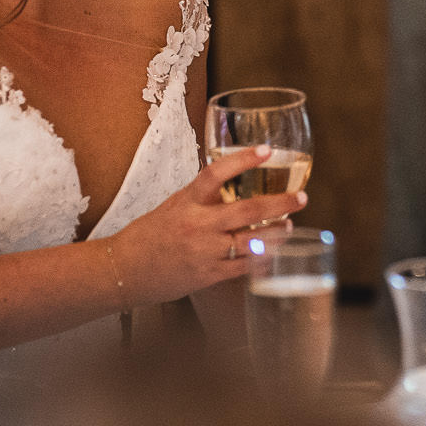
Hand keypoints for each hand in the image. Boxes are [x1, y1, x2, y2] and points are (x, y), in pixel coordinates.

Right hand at [109, 148, 306, 307]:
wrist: (124, 270)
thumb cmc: (149, 235)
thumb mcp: (174, 205)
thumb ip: (203, 197)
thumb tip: (233, 184)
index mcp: (187, 202)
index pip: (215, 173)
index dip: (242, 160)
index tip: (266, 150)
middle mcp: (198, 225)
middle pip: (247, 210)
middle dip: (280, 204)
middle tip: (301, 198)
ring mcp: (204, 252)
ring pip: (252, 240)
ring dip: (276, 233)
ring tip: (289, 225)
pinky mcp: (208, 275)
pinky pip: (243, 266)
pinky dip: (262, 258)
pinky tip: (274, 251)